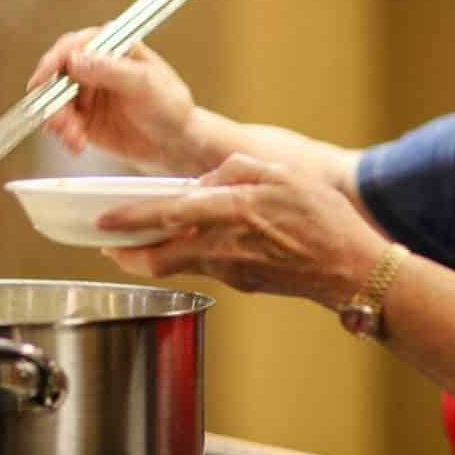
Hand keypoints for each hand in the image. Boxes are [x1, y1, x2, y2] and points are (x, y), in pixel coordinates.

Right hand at [27, 35, 197, 173]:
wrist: (176, 144)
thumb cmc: (170, 108)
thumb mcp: (146, 85)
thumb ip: (112, 70)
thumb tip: (76, 59)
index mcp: (113, 46)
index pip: (75, 44)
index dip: (55, 59)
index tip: (45, 78)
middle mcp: (95, 64)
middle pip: (56, 72)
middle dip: (51, 96)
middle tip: (57, 117)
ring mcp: (86, 91)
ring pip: (54, 98)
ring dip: (56, 118)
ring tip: (73, 136)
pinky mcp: (81, 116)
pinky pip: (60, 121)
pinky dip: (64, 133)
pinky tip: (77, 144)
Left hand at [97, 153, 388, 308]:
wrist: (352, 270)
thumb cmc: (324, 220)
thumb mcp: (283, 174)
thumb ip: (240, 169)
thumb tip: (209, 180)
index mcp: (232, 212)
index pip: (168, 215)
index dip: (131, 219)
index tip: (103, 220)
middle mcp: (224, 246)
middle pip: (158, 258)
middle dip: (126, 254)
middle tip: (108, 245)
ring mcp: (231, 271)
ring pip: (177, 266)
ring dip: (154, 256)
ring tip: (141, 242)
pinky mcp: (242, 285)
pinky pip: (205, 269)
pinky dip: (189, 258)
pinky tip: (196, 244)